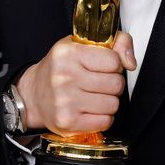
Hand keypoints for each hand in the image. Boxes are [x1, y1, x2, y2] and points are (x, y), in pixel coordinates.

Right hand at [16, 32, 136, 135]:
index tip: (102, 67)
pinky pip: (105, 121)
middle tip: (98, 83)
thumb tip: (130, 62)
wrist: (33, 95)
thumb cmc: (60, 69)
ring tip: (93, 96)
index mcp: (68, 53)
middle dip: (112, 84)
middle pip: (116, 84)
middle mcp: (64, 76)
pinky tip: (89, 110)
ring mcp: (65, 101)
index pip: (114, 61)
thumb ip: (116, 42)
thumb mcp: (82, 44)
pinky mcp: (68, 122)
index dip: (113, 65)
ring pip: (113, 104)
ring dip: (108, 102)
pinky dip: (102, 118)